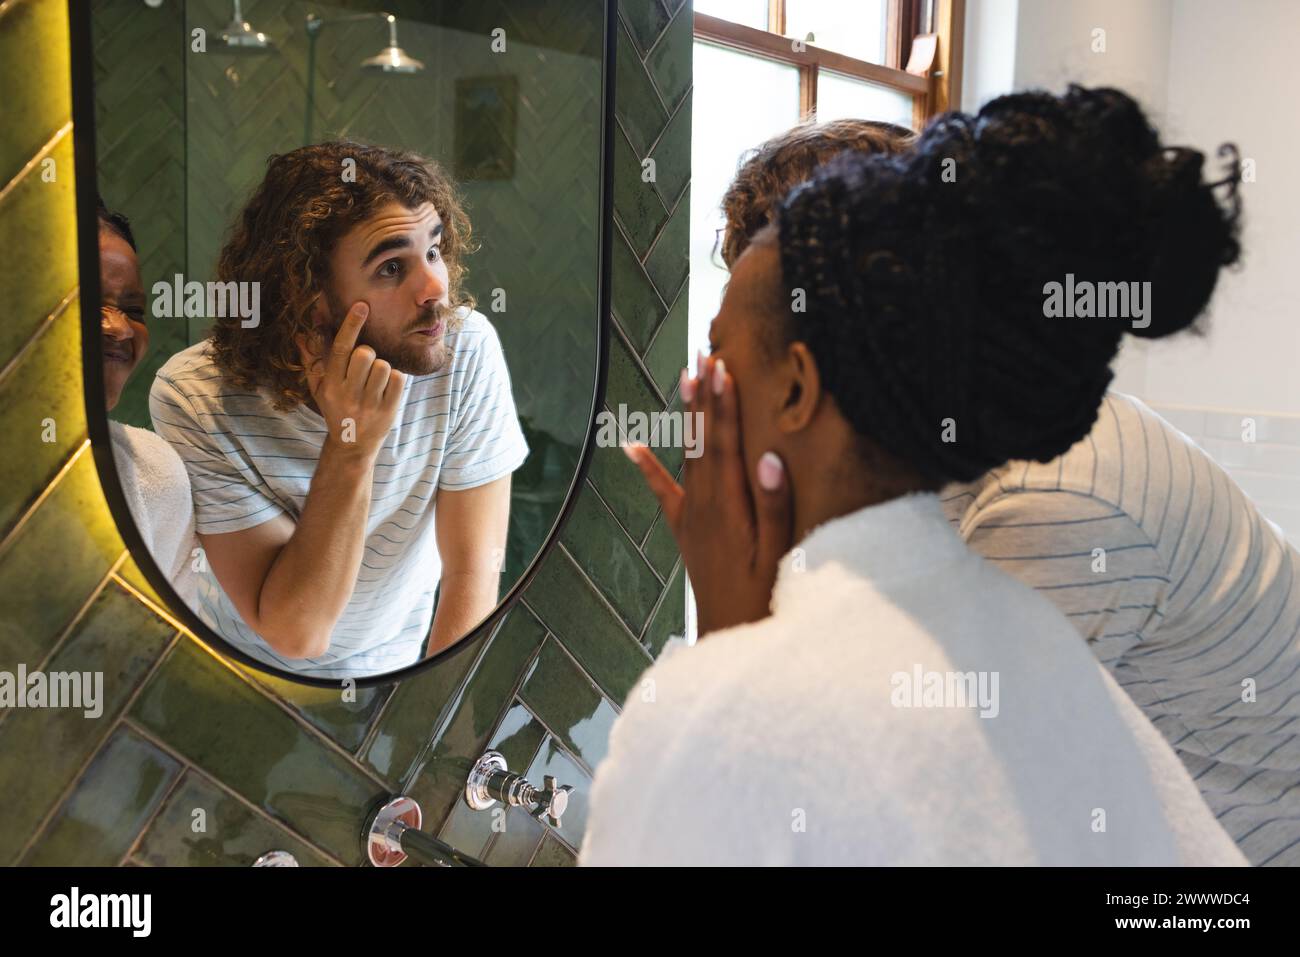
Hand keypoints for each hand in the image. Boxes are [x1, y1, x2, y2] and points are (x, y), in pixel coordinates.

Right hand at [296, 302, 404, 460]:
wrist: (352, 446)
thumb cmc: (336, 410)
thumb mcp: (319, 389)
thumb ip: (312, 360)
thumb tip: (300, 335)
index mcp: (331, 385)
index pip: (341, 349)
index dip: (351, 325)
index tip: (362, 306)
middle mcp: (348, 394)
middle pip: (365, 354)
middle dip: (368, 354)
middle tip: (365, 368)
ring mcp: (369, 403)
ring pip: (383, 365)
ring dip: (382, 369)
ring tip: (375, 383)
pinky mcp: (388, 410)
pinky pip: (398, 379)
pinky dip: (395, 380)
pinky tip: (386, 390)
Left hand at [624, 352, 792, 635]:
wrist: (729, 637)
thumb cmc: (763, 598)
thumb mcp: (776, 556)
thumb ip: (772, 508)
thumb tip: (767, 458)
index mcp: (728, 508)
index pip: (725, 444)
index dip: (724, 404)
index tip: (722, 368)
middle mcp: (704, 506)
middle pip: (702, 440)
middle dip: (703, 396)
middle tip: (703, 355)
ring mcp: (691, 516)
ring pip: (687, 455)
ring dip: (687, 416)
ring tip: (686, 378)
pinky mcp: (685, 529)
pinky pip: (664, 492)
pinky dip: (647, 467)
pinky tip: (629, 445)